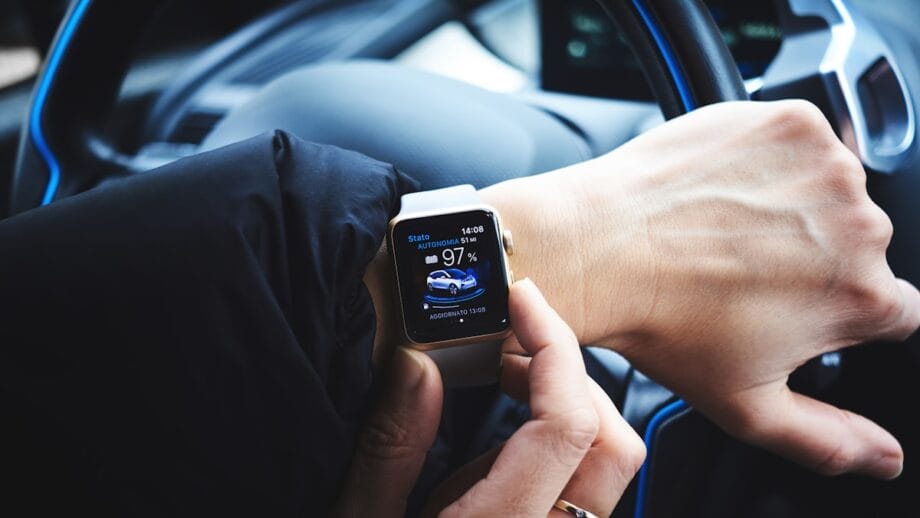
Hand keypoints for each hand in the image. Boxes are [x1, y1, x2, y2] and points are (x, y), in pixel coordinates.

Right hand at [335, 280, 644, 516]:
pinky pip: (579, 489)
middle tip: (508, 341)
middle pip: (614, 442)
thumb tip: (419, 363)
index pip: (568, 425)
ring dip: (566, 402)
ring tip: (501, 376)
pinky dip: (554, 440)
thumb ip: (392, 447)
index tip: (520, 302)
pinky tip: (498, 431)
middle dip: (570, 373)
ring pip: (607, 467)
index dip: (554, 349)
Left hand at [481, 100, 919, 478]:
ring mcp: (826, 167)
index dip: (839, 308)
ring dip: (794, 203)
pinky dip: (771, 156)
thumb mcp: (747, 407)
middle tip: (746, 267)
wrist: (597, 248)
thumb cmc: (663, 325)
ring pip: (831, 189)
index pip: (890, 308)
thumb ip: (828, 440)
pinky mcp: (789, 122)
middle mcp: (860, 227)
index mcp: (861, 298)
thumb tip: (884, 458)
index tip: (795, 302)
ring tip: (726, 226)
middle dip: (815, 256)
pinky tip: (723, 187)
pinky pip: (802, 139)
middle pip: (859, 244)